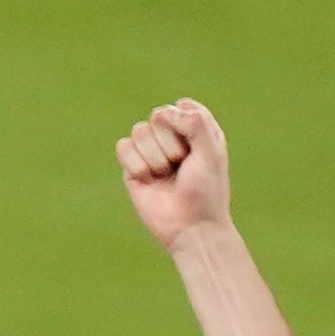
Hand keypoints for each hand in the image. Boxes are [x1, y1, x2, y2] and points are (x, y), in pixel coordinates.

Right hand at [115, 98, 232, 245]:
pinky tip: (146, 178)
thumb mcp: (211, 152)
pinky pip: (123, 147)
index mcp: (196, 130)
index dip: (185, 124)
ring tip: (165, 175)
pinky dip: (135, 163)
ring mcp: (151, 152)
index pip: (181, 107)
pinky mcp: (133, 168)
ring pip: (140, 130)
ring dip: (154, 156)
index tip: (196, 148)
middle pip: (158, 115)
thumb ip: (195, 122)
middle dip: (170, 142)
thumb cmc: (206, 192)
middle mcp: (173, 137)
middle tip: (181, 166)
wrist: (190, 228)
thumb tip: (161, 113)